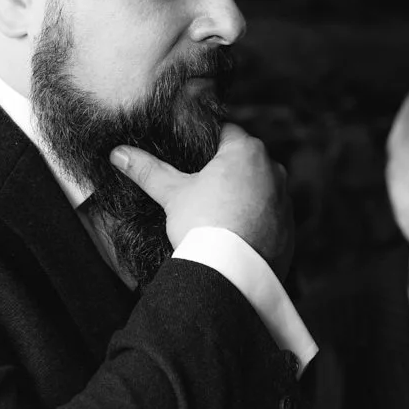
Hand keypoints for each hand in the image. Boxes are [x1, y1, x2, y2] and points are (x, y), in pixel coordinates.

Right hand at [110, 123, 290, 266]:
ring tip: (217, 215)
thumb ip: (148, 169)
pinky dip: (255, 222)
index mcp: (247, 151)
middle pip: (245, 162)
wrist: (230, 275)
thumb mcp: (172, 193)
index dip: (206, 143)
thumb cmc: (203, 224)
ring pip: (260, 190)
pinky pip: (269, 218)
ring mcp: (285, 202)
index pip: (226, 133)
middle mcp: (274, 171)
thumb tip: (119, 153)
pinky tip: (234, 235)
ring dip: (243, 197)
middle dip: (226, 171)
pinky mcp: (290, 231)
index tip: (193, 158)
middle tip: (201, 188)